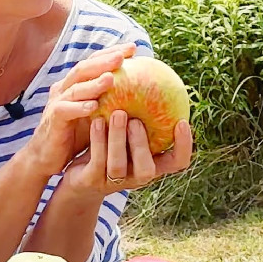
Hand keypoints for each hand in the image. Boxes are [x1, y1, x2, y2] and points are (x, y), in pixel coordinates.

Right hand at [23, 42, 132, 174]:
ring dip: (93, 83)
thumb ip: (113, 103)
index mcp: (76, 84)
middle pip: (84, 68)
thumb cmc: (77, 135)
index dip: (111, 52)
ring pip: (75, 88)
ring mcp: (57, 102)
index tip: (133, 48)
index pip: (93, 62)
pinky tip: (94, 106)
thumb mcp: (98, 115)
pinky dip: (79, 107)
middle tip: (123, 56)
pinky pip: (65, 110)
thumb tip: (145, 96)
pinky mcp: (53, 119)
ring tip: (111, 78)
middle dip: (103, 60)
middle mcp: (65, 88)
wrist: (48, 156)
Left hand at [63, 113, 193, 199]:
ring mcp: (113, 182)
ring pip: (118, 165)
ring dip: (117, 139)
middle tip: (136, 120)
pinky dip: (98, 141)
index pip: (177, 163)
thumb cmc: (111, 146)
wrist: (78, 174)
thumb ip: (143, 116)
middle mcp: (135, 177)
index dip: (184, 146)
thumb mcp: (129, 132)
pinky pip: (97, 162)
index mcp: (151, 164)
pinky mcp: (92, 181)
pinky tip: (96, 121)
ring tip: (117, 114)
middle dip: (141, 144)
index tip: (182, 122)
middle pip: (147, 170)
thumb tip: (156, 79)